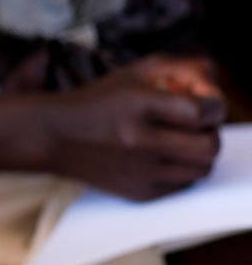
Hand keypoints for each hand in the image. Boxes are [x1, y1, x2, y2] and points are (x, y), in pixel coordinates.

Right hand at [39, 55, 225, 200]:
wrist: (53, 137)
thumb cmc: (97, 101)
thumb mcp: (134, 72)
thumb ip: (181, 71)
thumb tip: (211, 90)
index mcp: (137, 105)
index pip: (202, 111)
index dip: (212, 108)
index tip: (203, 106)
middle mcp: (138, 141)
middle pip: (208, 146)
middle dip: (209, 134)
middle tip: (195, 128)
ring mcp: (138, 171)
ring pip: (201, 169)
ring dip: (198, 155)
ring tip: (180, 143)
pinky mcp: (137, 192)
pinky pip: (182, 185)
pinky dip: (180, 171)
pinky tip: (162, 159)